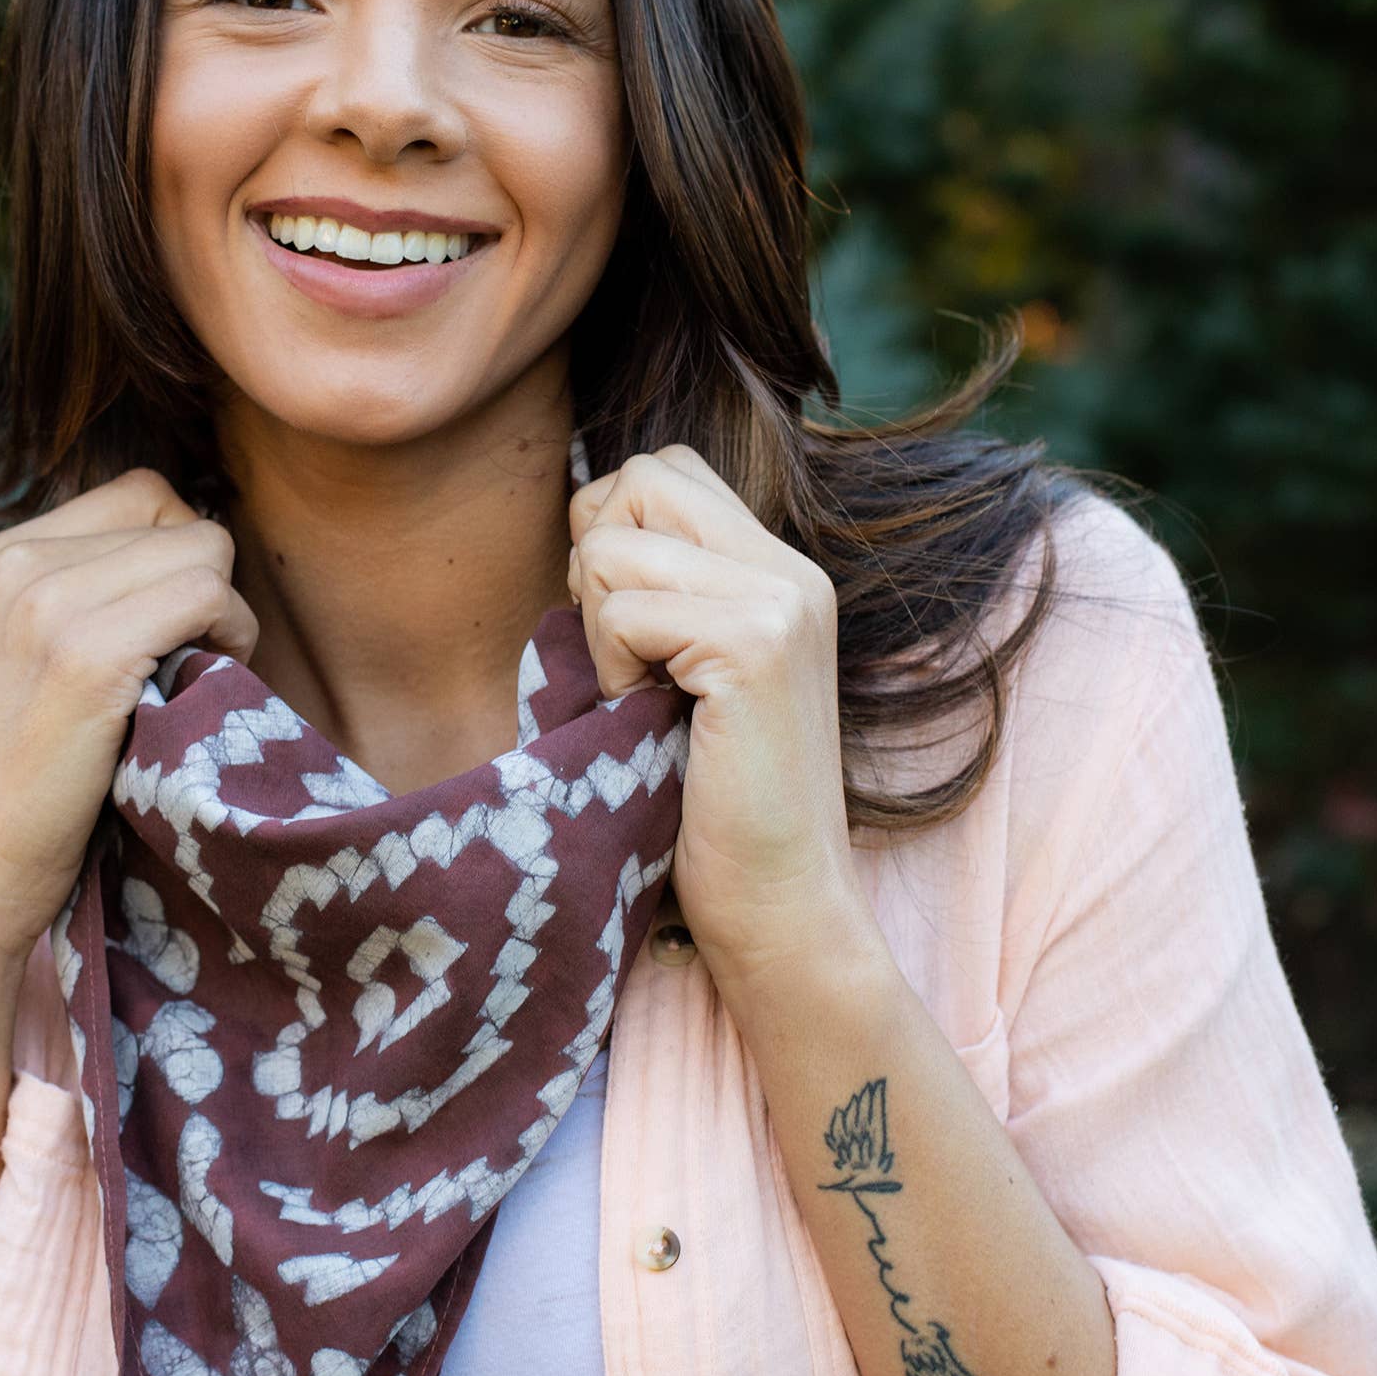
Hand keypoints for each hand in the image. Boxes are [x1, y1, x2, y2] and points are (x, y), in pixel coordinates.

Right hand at [0, 468, 259, 969]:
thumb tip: (200, 551)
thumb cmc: (15, 786)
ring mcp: (47, 604)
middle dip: (205, 581)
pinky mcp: (87, 656)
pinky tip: (198, 692)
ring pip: (204, 548)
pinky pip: (208, 595)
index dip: (179, 553)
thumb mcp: (28, 658)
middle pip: (177, 515)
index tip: (173, 626)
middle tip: (191, 660)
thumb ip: (86, 596)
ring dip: (224, 613)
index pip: (141, 493)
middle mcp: (15, 561)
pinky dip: (230, 638)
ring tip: (191, 681)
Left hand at [567, 444, 879, 988]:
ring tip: (641, 697)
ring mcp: (780, 603)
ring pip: (617, 542)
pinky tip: (645, 720)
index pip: (664, 468)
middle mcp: (792, 572)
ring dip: (598, 625)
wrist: (779, 907)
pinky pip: (623, 607)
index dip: (611, 530)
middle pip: (640, 476)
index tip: (623, 626)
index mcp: (781, 571)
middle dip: (596, 557)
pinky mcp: (753, 646)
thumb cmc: (709, 803)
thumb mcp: (685, 671)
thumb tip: (583, 520)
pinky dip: (610, 667)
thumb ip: (662, 590)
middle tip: (621, 653)